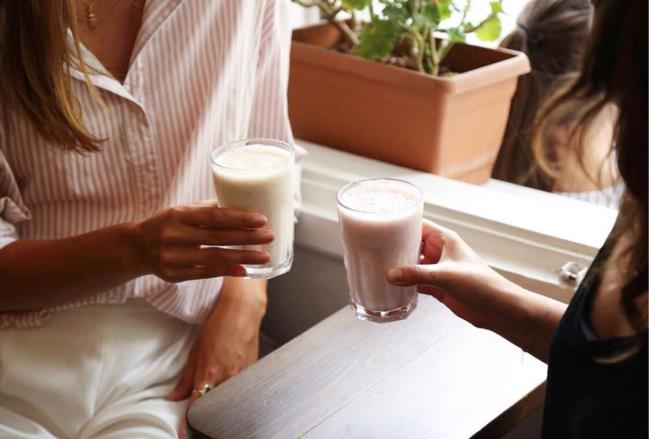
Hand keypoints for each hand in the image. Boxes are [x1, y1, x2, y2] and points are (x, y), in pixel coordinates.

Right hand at [131, 200, 273, 282]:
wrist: (136, 248)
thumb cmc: (167, 225)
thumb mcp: (182, 211)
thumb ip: (208, 210)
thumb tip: (242, 205)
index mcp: (178, 215)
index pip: (213, 216)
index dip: (239, 218)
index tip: (262, 219)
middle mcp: (174, 235)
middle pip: (217, 237)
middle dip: (247, 237)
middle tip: (269, 237)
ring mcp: (173, 257)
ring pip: (214, 257)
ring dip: (242, 257)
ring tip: (264, 256)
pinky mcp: (174, 275)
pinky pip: (205, 274)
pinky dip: (226, 271)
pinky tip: (244, 270)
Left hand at [166, 277, 266, 438]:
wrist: (242, 312)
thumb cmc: (219, 326)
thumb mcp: (196, 352)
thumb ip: (185, 378)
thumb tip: (174, 396)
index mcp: (209, 374)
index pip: (196, 406)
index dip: (189, 422)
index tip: (185, 433)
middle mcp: (226, 379)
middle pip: (214, 405)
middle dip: (206, 410)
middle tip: (201, 408)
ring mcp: (241, 377)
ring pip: (228, 398)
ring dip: (220, 397)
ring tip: (218, 385)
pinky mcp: (252, 373)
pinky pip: (240, 388)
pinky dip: (233, 388)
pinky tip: (230, 377)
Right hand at [387, 220, 526, 329]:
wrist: (498, 310)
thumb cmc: (481, 284)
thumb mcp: (446, 276)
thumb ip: (417, 274)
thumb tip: (390, 274)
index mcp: (444, 239)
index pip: (417, 225)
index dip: (399, 224)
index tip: (380, 226)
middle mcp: (439, 252)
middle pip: (410, 245)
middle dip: (394, 248)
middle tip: (372, 250)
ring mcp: (437, 269)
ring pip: (411, 265)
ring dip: (398, 267)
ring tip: (376, 267)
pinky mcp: (437, 286)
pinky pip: (415, 282)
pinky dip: (404, 284)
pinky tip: (391, 287)